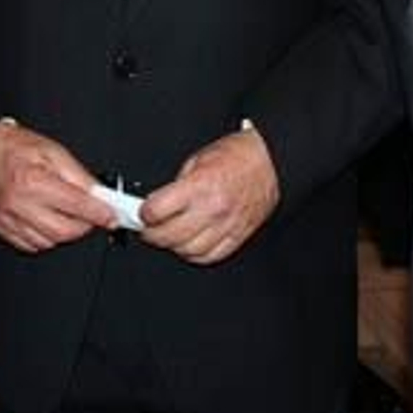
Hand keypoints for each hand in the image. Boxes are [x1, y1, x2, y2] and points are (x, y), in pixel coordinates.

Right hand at [0, 121, 114, 252]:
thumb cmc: (16, 148)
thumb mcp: (53, 151)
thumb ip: (79, 175)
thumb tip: (100, 194)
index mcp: (33, 181)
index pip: (76, 205)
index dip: (100, 213)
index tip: (112, 216)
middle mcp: (19, 203)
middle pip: (65, 231)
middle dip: (85, 225)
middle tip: (92, 214)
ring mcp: (8, 219)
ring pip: (50, 241)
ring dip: (65, 231)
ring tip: (67, 213)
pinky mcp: (2, 228)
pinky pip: (33, 245)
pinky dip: (47, 237)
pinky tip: (48, 220)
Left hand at [140, 128, 279, 263]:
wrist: (270, 162)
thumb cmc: (236, 156)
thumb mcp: (198, 159)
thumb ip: (178, 183)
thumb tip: (160, 201)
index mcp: (200, 186)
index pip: (159, 210)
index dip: (144, 213)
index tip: (142, 213)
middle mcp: (213, 209)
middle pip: (170, 235)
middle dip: (152, 234)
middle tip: (147, 229)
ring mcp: (226, 226)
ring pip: (189, 251)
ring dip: (172, 246)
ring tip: (167, 237)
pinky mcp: (237, 236)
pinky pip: (210, 256)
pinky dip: (195, 255)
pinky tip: (188, 245)